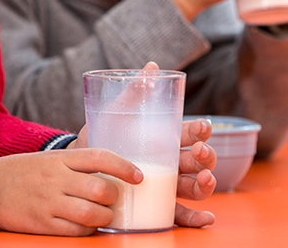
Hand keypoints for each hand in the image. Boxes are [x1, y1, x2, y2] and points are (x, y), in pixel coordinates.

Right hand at [0, 147, 139, 235]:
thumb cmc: (27, 172)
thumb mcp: (51, 159)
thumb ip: (78, 163)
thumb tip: (113, 172)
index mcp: (61, 158)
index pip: (100, 157)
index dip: (124, 166)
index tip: (138, 176)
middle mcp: (57, 178)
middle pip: (100, 189)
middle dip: (114, 197)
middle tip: (113, 199)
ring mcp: (49, 202)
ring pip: (90, 213)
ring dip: (104, 217)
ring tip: (104, 215)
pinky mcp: (42, 223)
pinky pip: (74, 231)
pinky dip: (87, 230)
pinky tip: (87, 226)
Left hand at [72, 62, 215, 227]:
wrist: (80, 164)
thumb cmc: (103, 135)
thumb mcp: (117, 112)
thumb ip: (134, 91)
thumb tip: (151, 67)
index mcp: (167, 138)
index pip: (190, 134)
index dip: (200, 131)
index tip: (202, 127)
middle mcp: (172, 162)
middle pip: (198, 160)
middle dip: (206, 155)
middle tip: (198, 152)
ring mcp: (166, 185)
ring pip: (195, 186)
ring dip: (207, 183)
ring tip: (205, 179)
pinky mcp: (157, 204)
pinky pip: (180, 213)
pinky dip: (196, 218)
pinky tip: (206, 220)